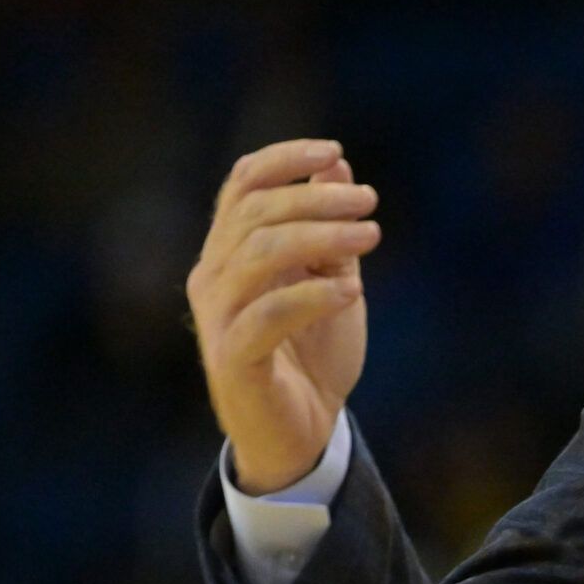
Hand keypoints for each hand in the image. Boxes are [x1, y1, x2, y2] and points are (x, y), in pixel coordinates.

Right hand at [185, 138, 379, 492]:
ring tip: (370, 235)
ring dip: (318, 237)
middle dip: (313, 198)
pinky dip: (309, 297)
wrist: (302, 432)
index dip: (282, 160)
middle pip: (252, 214)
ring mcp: (218, 319)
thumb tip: (335, 164)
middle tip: (368, 200)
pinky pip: (265, 316)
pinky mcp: (233, 360)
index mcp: (231, 253)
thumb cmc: (313, 353)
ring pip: (256, 256)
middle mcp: (213, 279)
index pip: (241, 187)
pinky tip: (349, 291)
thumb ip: (329, 229)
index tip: (333, 151)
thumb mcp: (331, 279)